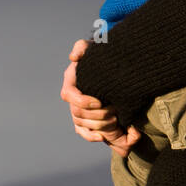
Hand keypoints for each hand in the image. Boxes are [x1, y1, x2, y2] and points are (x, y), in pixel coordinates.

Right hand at [60, 39, 141, 154]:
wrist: (112, 67)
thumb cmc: (101, 56)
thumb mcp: (92, 48)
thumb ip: (83, 47)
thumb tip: (74, 57)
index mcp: (71, 82)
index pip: (69, 95)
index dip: (83, 101)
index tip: (99, 101)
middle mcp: (72, 97)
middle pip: (77, 113)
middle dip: (96, 115)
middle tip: (114, 112)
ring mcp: (77, 109)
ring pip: (81, 124)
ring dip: (98, 125)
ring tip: (115, 121)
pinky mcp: (85, 119)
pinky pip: (83, 132)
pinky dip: (91, 136)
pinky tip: (102, 137)